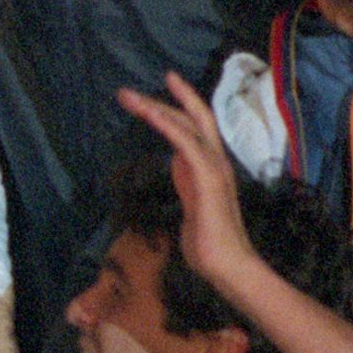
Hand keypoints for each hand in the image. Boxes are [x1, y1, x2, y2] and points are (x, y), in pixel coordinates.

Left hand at [114, 73, 255, 291]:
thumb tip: (176, 173)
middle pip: (194, 118)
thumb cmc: (207, 243)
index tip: (163, 88)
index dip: (181, 106)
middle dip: (167, 99)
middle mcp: (215, 161)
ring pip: (186, 124)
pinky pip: (185, 142)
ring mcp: (214, 166)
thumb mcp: (191, 206)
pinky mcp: (207, 176)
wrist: (226, 264)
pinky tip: (148, 113)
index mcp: (210, 167)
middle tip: (130, 91)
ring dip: (155, 107)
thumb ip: (186, 185)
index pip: (197, 129)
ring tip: (126, 97)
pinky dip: (166, 124)